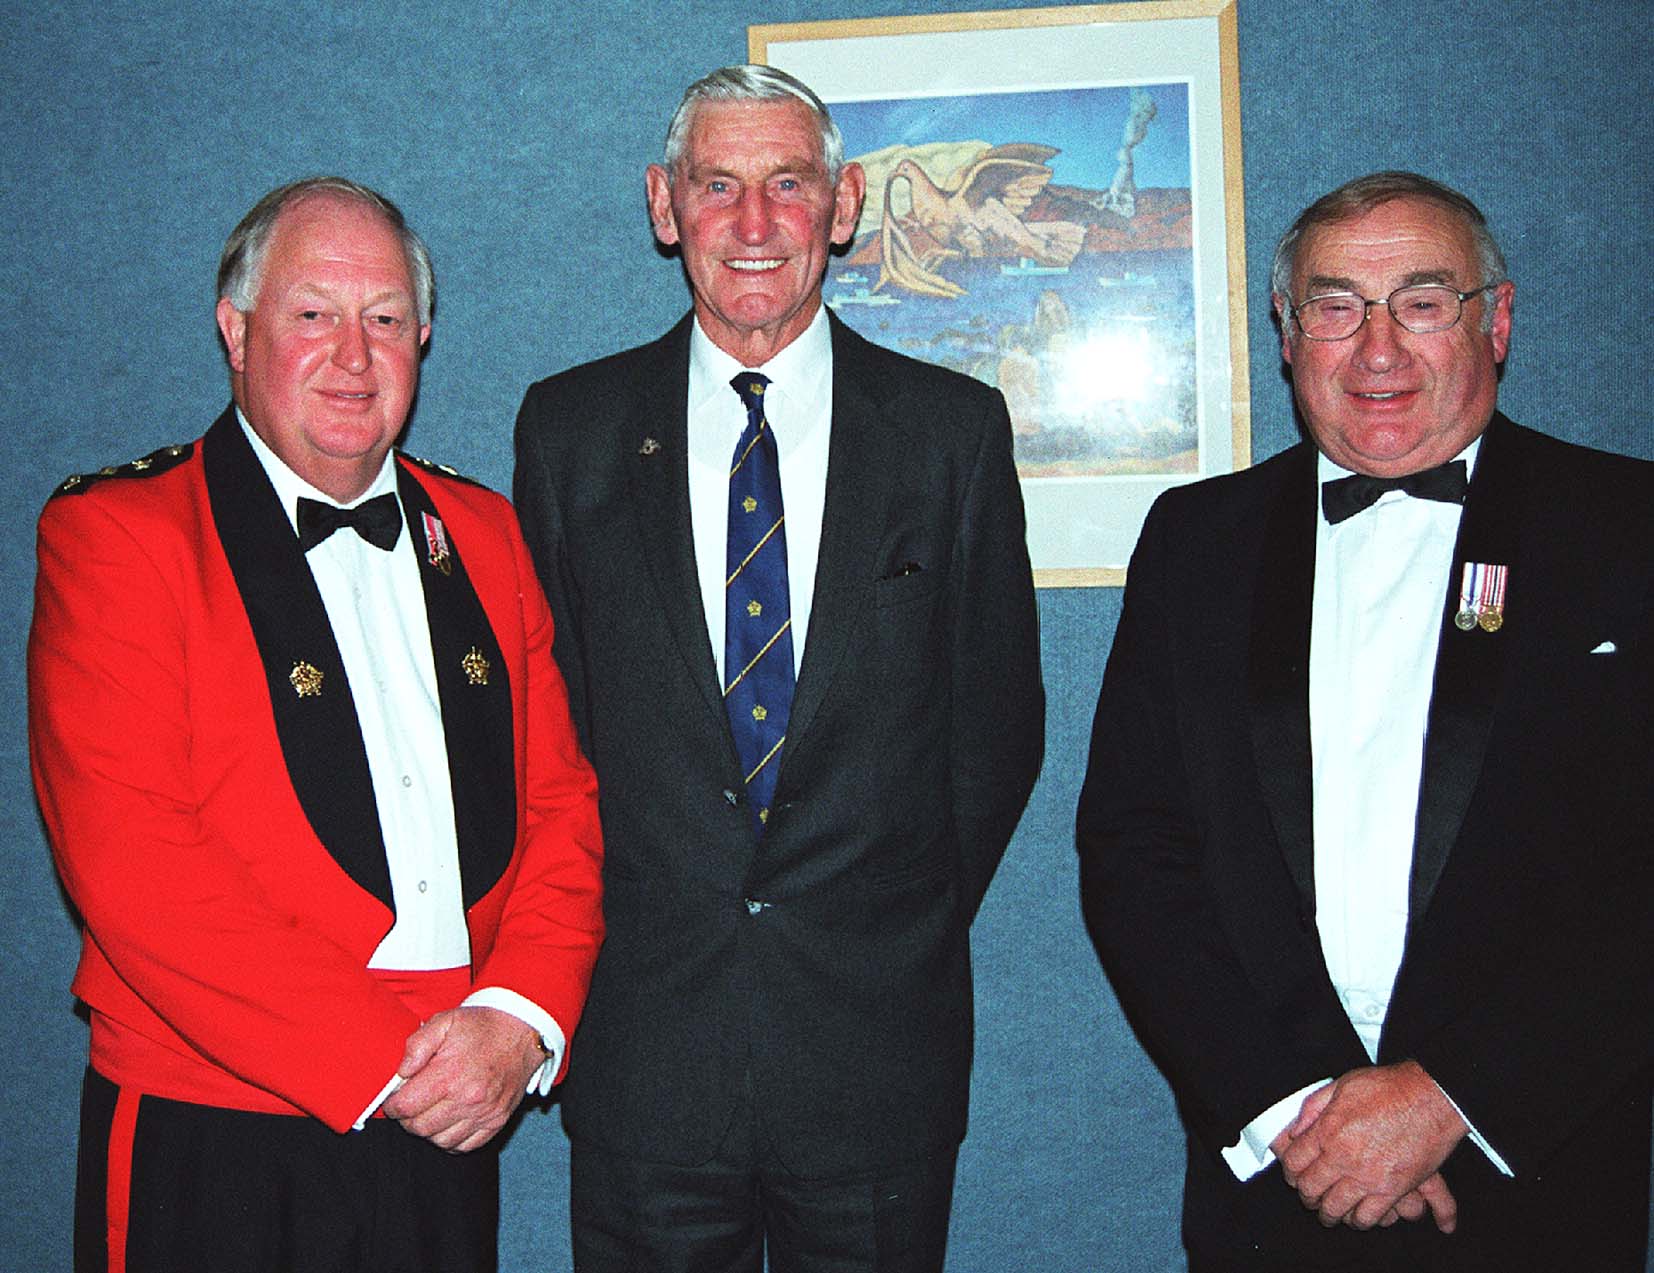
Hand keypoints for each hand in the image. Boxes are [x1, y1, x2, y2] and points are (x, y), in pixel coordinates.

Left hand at [381, 1006, 544, 1151]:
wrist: (522, 1032)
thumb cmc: (482, 1027)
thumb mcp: (445, 1021)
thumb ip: (417, 1045)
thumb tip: (400, 1072)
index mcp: (450, 1074)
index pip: (406, 1107)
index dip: (392, 1105)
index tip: (394, 1099)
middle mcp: (468, 1099)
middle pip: (419, 1128)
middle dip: (407, 1119)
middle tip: (410, 1105)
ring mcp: (484, 1113)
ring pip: (440, 1141)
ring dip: (428, 1130)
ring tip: (429, 1112)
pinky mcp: (496, 1121)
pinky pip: (464, 1147)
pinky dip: (451, 1140)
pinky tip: (448, 1122)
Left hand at [1272, 1061, 1465, 1231]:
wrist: (1431, 1098)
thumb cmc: (1389, 1088)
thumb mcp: (1341, 1085)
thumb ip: (1313, 1107)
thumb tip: (1295, 1130)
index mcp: (1327, 1131)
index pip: (1294, 1162)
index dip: (1290, 1172)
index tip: (1294, 1175)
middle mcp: (1343, 1158)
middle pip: (1311, 1189)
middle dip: (1307, 1195)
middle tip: (1310, 1196)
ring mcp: (1368, 1177)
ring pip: (1336, 1209)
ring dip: (1329, 1213)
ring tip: (1330, 1212)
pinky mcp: (1393, 1190)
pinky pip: (1367, 1217)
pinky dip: (1359, 1220)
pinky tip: (1357, 1215)